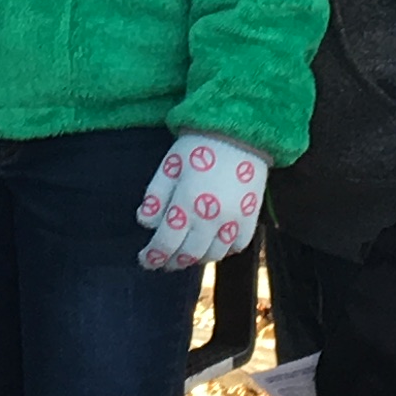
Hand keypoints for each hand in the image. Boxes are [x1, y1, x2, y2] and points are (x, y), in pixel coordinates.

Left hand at [137, 133, 270, 269]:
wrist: (239, 133)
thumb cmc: (198, 147)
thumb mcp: (169, 166)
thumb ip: (155, 196)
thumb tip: (145, 223)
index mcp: (186, 202)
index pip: (165, 243)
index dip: (152, 257)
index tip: (144, 259)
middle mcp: (211, 218)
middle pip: (188, 255)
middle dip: (172, 262)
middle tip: (163, 261)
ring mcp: (234, 221)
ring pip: (212, 255)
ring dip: (195, 258)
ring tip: (185, 253)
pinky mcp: (251, 218)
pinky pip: (236, 246)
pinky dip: (222, 250)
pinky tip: (212, 244)